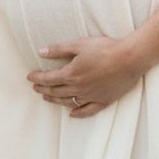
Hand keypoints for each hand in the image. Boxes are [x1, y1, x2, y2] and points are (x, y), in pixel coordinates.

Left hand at [27, 37, 145, 116]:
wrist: (129, 59)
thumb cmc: (105, 49)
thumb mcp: (80, 44)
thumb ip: (59, 49)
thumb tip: (41, 52)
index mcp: (71, 74)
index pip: (49, 78)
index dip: (37, 78)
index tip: (29, 77)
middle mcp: (78, 88)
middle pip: (56, 91)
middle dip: (44, 89)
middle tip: (36, 88)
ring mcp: (90, 96)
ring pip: (68, 102)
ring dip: (56, 100)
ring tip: (48, 98)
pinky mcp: (102, 101)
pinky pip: (87, 111)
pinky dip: (77, 113)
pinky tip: (72, 114)